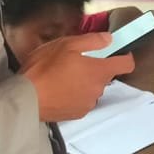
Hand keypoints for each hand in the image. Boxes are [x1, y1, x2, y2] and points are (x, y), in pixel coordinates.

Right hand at [21, 33, 135, 121]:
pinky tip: (59, 90)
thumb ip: (92, 41)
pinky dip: (75, 95)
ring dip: (85, 82)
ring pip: (93, 88)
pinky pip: (82, 100)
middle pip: (105, 76)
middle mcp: (98, 89)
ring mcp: (88, 104)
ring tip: (63, 76)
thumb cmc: (45, 67)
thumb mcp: (66, 45)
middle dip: (95, 67)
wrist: (26, 98)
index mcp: (100, 71)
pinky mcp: (77, 114)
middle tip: (75, 61)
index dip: (124, 56)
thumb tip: (110, 39)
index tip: (115, 51)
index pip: (126, 64)